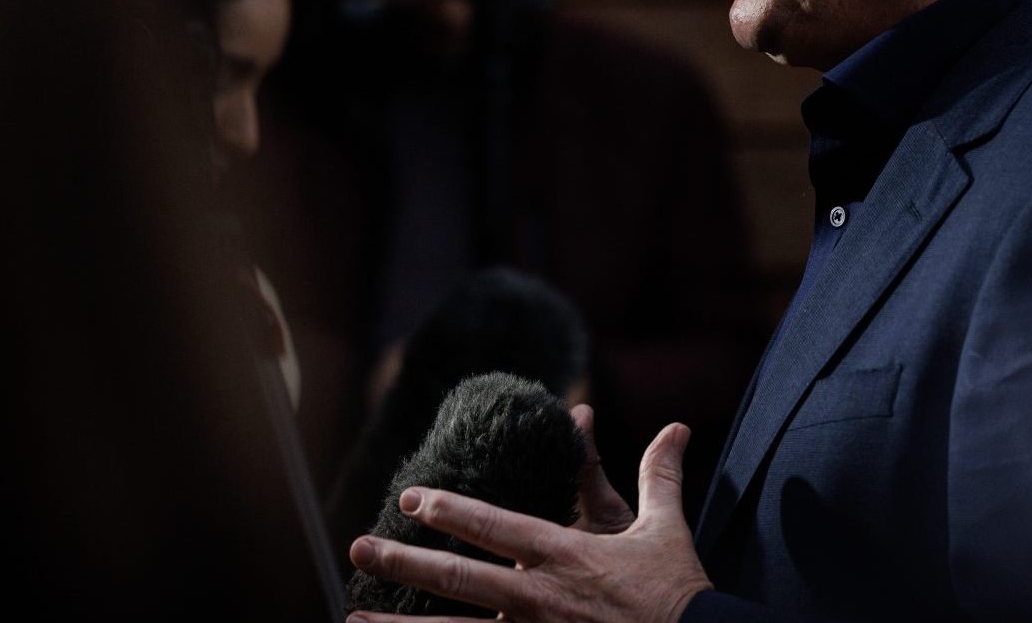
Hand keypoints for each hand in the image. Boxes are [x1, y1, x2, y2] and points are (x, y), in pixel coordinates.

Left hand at [347, 422, 711, 622]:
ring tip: (354, 619)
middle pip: (458, 577)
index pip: (495, 526)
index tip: (411, 497)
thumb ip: (659, 475)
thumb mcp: (666, 529)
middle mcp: (539, 597)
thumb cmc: (675, 592)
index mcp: (566, 556)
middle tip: (357, 552)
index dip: (450, 509)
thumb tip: (677, 427)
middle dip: (403, 563)